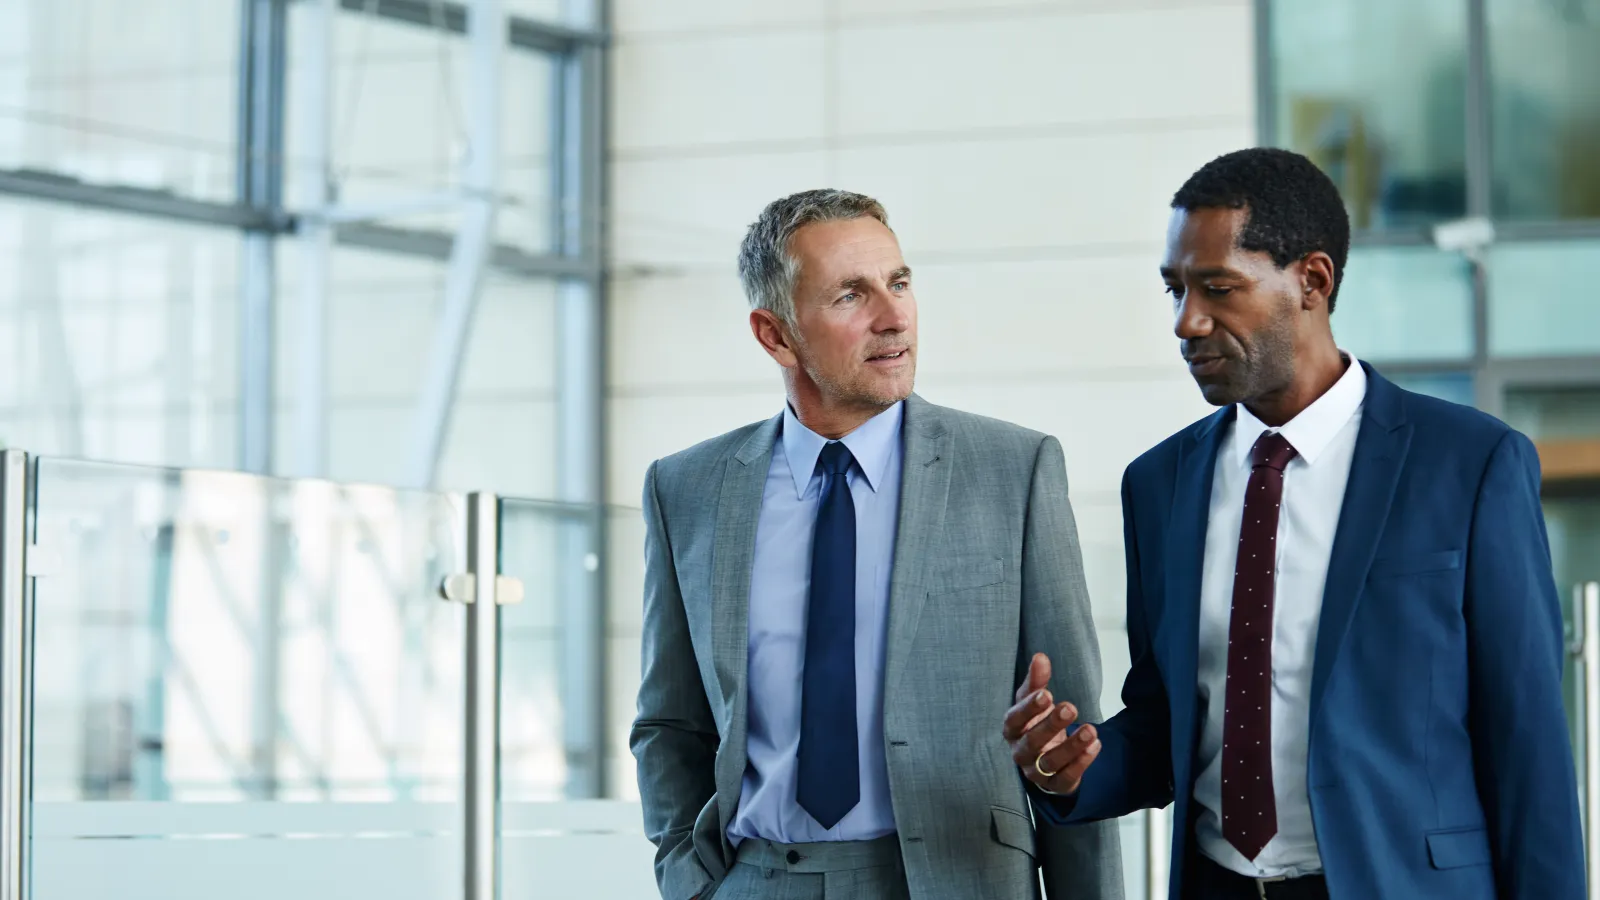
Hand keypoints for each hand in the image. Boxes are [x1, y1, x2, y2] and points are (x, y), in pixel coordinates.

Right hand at [1004, 652, 1099, 794]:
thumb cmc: (1036, 722)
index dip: (1028, 709)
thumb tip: (1040, 657)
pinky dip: (1081, 763)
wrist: (1045, 755)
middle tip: (1070, 707)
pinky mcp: (1054, 785)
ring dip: (1071, 747)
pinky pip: (1066, 778)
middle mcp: (1020, 752)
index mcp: (1012, 729)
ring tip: (1090, 730)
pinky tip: (1095, 745)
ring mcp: (1036, 771)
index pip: (1014, 720)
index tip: (1046, 694)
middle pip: (1031, 742)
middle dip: (1051, 725)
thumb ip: (1037, 680)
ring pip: (1050, 762)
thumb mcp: (1035, 700)